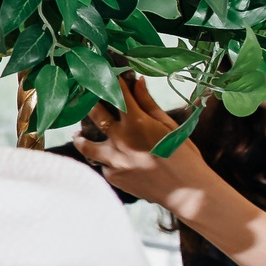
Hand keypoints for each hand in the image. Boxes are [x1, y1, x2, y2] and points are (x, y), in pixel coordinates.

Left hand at [71, 75, 213, 207]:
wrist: (186, 191)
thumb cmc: (184, 155)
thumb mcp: (169, 126)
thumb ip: (149, 104)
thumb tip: (137, 82)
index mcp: (136, 123)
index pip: (118, 94)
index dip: (112, 82)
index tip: (107, 74)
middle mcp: (120, 140)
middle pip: (95, 115)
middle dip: (89, 103)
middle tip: (84, 99)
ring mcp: (114, 160)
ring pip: (86, 145)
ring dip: (81, 137)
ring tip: (78, 135)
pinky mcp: (113, 176)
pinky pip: (102, 164)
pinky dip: (104, 160)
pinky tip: (109, 160)